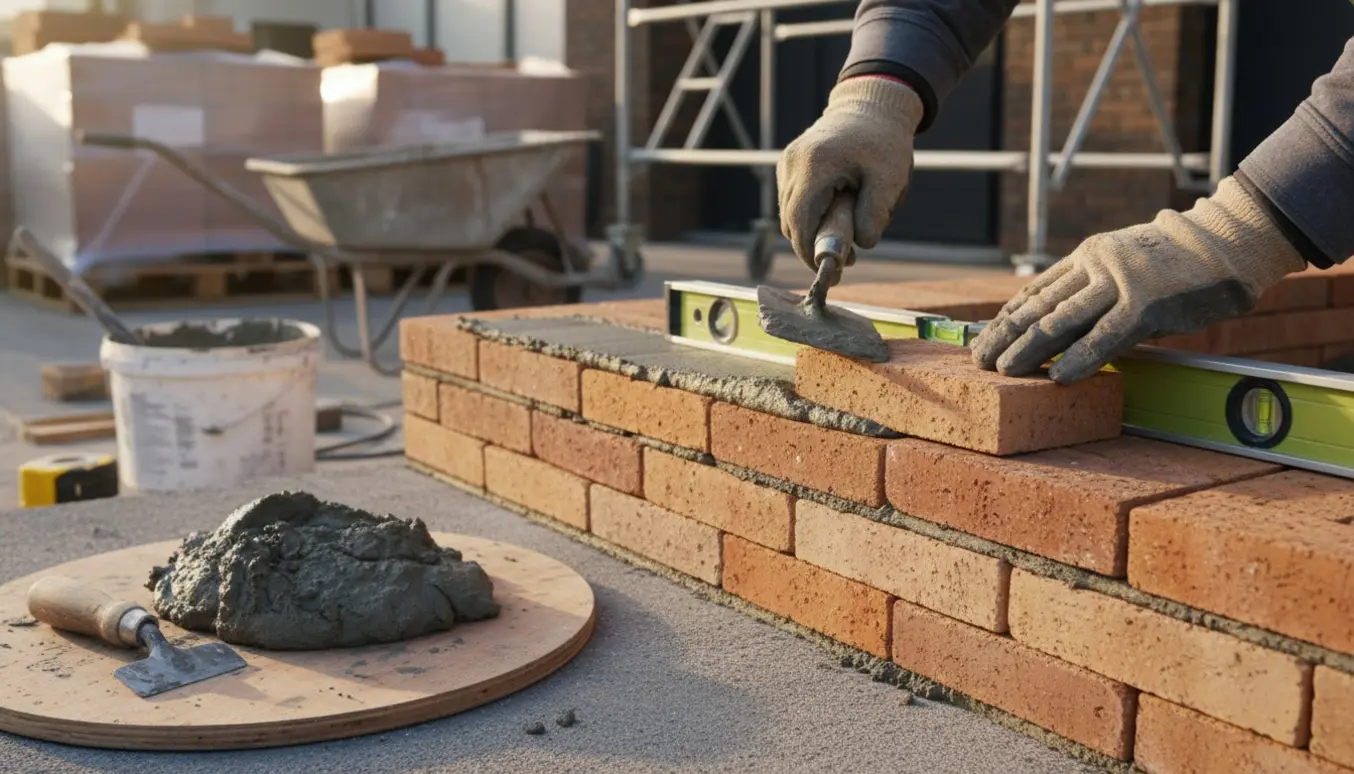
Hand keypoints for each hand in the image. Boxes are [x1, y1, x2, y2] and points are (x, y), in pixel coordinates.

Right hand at [776, 76, 923, 273]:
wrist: (871, 106)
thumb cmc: (883, 142)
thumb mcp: (890, 178)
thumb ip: (876, 213)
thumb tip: (862, 244)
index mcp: (815, 165)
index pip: (799, 222)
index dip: (809, 252)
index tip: (831, 270)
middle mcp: (793, 163)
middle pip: (790, 221)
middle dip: (813, 247)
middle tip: (846, 263)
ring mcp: (787, 162)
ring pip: (788, 214)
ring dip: (811, 232)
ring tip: (845, 243)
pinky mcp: (788, 164)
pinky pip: (792, 201)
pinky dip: (808, 216)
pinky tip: (834, 218)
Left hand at [970, 176, 1306, 383]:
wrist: (1228, 242)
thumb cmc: (1178, 261)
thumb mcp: (1125, 262)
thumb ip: (1093, 286)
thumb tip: (1060, 324)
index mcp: (1088, 255)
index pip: (1035, 290)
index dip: (1005, 318)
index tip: (982, 338)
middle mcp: (1096, 266)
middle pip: (1038, 306)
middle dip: (1004, 335)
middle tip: (978, 359)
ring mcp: (1120, 283)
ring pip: (1061, 321)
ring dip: (1028, 349)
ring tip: (1002, 370)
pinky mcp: (1146, 305)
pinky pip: (1104, 337)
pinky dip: (1078, 358)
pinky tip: (1056, 376)